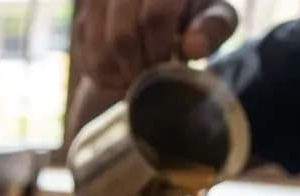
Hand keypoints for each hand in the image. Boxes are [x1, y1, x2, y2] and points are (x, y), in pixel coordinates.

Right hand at [76, 0, 238, 89]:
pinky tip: (121, 73)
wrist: (160, 13)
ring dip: (119, 74)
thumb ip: (213, 28)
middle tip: (149, 77)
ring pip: (100, 49)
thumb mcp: (216, 18)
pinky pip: (86, 55)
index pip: (154, 15)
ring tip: (136, 77)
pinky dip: (104, 74)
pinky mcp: (83, 15)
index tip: (166, 65)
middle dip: (136, 67)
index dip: (160, 49)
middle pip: (120, 36)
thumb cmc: (194, 16)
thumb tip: (194, 47)